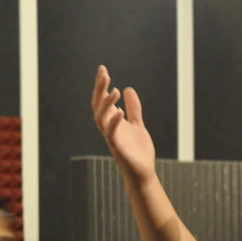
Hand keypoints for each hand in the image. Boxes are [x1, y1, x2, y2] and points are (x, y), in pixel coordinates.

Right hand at [90, 65, 155, 183]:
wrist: (143, 172)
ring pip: (101, 118)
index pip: (102, 100)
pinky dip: (115, 122)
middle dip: (99, 89)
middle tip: (104, 73)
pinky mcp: (117, 148)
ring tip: (115, 90)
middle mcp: (108, 127)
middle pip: (98, 105)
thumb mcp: (138, 124)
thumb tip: (128, 89)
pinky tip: (121, 112)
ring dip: (107, 103)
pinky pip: (111, 134)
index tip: (103, 69)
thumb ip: (134, 108)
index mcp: (112, 121)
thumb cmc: (138, 150)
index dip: (101, 85)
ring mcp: (111, 137)